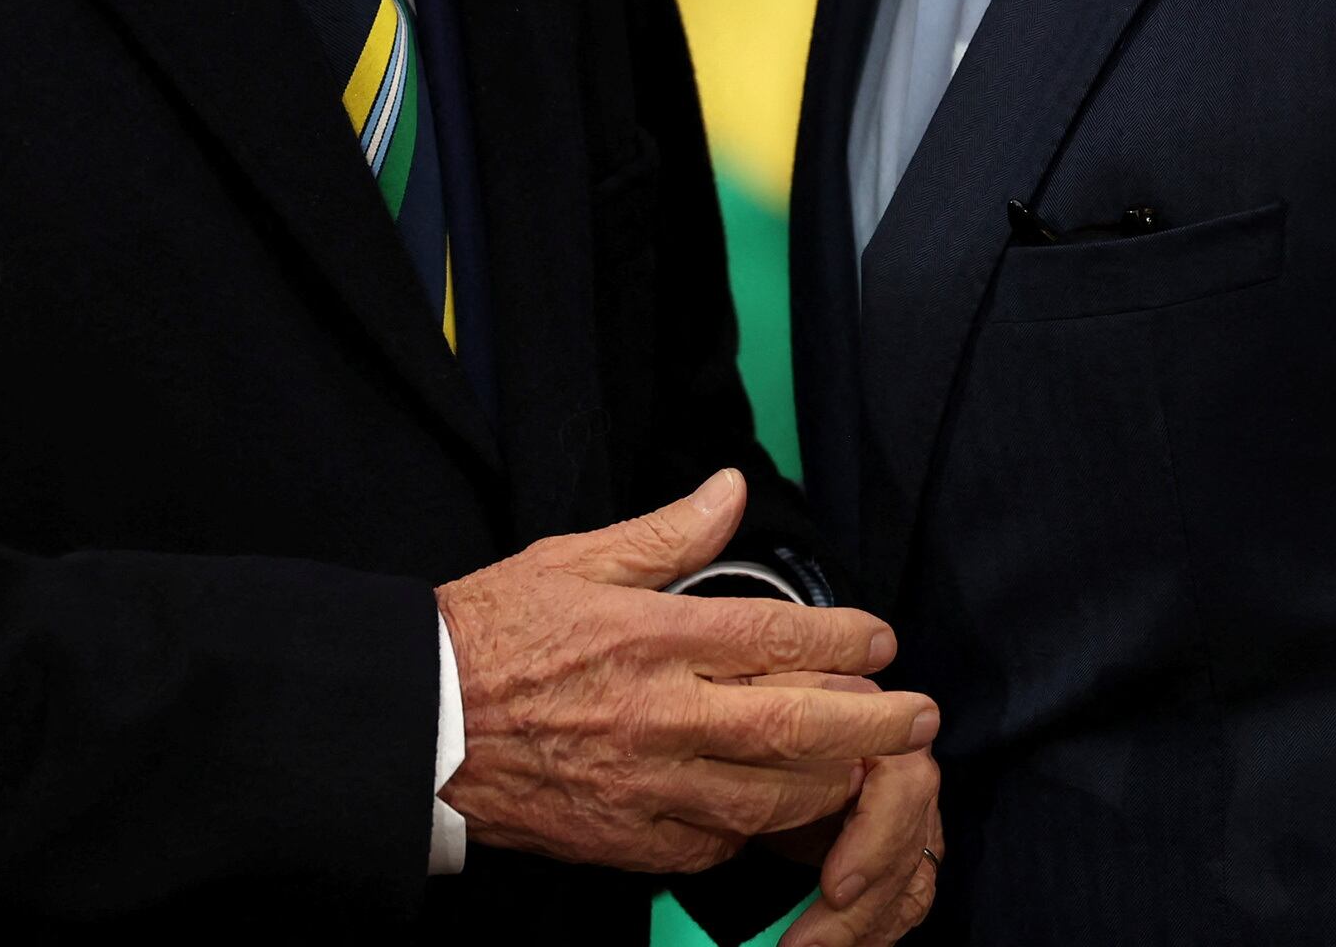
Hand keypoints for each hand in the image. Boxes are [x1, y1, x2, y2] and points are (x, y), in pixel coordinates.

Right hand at [437, 470, 939, 872]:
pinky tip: (768, 806)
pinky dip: (752, 828)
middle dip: (875, 724)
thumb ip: (665, 534)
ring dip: (827, 782)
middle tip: (920, 719)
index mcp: (651, 637)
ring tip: (861, 764)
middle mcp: (658, 714)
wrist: (415, 724)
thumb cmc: (487, 633)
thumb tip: (729, 491)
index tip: (883, 643)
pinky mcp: (621, 839)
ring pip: (769, 798)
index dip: (847, 642)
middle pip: (797, 727)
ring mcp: (643, 786)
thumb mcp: (572, 558)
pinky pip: (712, 844)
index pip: (779, 640)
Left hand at [762, 733, 941, 946]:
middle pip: (909, 849)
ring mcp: (917, 815)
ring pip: (912, 883)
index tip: (832, 890)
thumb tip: (775, 777)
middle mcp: (911, 772)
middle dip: (861, 909)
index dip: (875, 842)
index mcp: (881, 730)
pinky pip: (908, 899)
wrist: (767, 747)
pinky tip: (838, 945)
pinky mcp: (911, 851)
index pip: (904, 789)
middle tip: (803, 946)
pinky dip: (875, 929)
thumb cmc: (766, 737)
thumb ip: (778, 744)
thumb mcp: (766, 734)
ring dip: (866, 926)